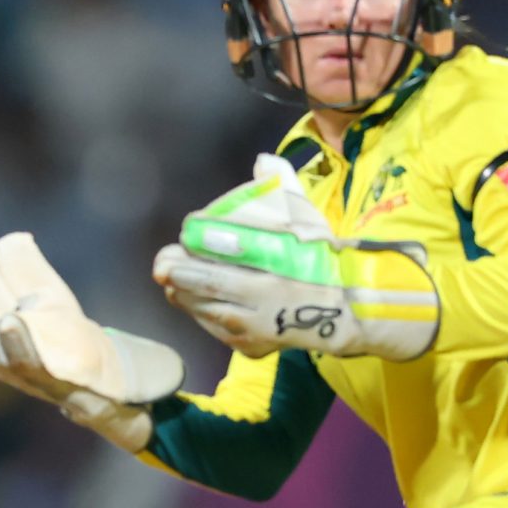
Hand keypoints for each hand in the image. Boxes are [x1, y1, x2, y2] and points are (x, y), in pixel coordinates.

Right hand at [0, 232, 183, 450]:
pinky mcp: (53, 377)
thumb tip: (9, 241)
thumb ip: (24, 270)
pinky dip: (20, 342)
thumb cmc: (67, 332)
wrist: (104, 368)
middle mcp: (2, 363)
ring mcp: (26, 373)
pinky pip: (32, 361)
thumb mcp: (43, 293)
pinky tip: (11, 321)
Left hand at [153, 155, 439, 359]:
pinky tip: (192, 305)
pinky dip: (202, 317)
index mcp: (274, 268)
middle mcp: (260, 301)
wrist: (346, 311)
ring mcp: (255, 328)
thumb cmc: (322, 259)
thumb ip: (283, 187)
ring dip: (185, 297)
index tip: (182, 238)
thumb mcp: (308, 220)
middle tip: (161, 265)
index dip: (197, 249)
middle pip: (209, 287)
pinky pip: (218, 331)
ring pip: (208, 312)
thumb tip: (264, 161)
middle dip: (181, 275)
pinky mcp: (252, 346)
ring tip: (171, 284)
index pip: (224, 257)